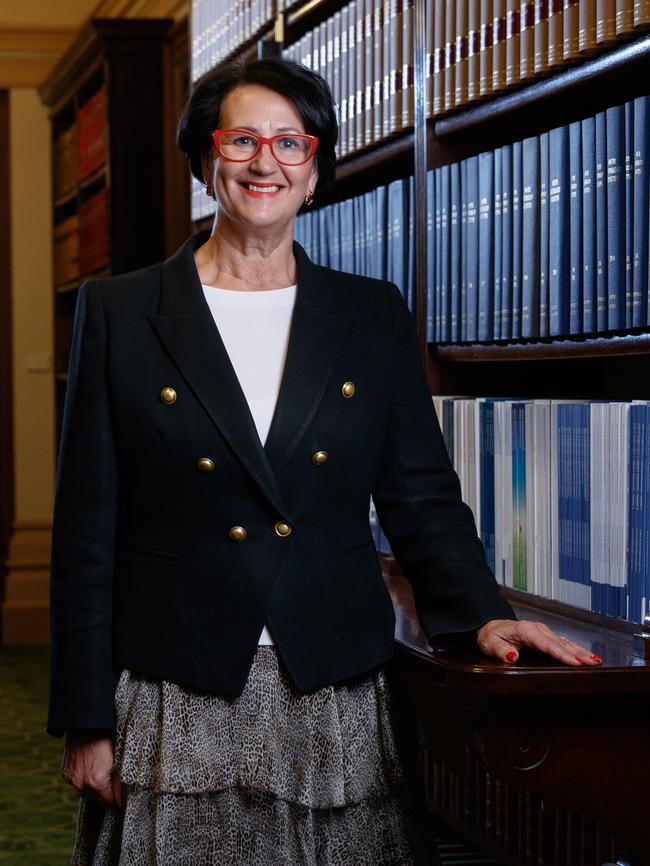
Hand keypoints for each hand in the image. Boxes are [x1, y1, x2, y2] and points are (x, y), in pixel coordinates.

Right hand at [61, 730, 124, 807]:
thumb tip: (120, 796)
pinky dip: (82, 780)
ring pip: (85, 793)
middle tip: (112, 787)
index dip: (116, 799)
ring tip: (100, 777)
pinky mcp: (65, 774)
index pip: (108, 802)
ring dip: (92, 789)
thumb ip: (117, 781)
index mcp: (97, 782)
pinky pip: (75, 783)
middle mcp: (82, 784)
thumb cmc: (104, 741)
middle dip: (104, 794)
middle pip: (96, 799)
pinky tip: (88, 771)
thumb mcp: (116, 761)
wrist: (86, 726)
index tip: (120, 798)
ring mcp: (72, 779)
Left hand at [476, 619, 602, 666]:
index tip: (575, 662)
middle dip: (577, 653)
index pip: (547, 645)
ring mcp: (542, 631)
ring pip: (564, 642)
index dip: (562, 654)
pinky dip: (575, 648)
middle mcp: (537, 629)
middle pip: (560, 643)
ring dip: (580, 651)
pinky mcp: (545, 635)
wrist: (490, 627)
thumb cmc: (490, 636)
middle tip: (593, 663)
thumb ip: (500, 650)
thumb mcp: (490, 643)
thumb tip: (512, 656)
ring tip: (595, 660)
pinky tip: (586, 655)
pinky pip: (562, 642)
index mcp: (526, 631)